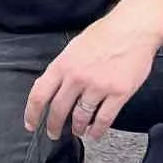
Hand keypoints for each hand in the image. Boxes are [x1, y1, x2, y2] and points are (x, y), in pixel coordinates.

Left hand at [24, 8, 161, 141]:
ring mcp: (98, 86)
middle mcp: (77, 77)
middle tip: (53, 134)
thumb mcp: (74, 47)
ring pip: (81, 117)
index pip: (39, 94)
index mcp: (63, 64)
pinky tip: (95, 133)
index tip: (30, 124)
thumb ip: (63, 68)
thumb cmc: (104, 34)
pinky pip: (104, 119)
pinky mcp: (118, 93)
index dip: (32, 113)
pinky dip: (97, 130)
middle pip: (58, 110)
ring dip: (77, 128)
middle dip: (53, 126)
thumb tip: (54, 88)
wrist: (132, 28)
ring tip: (78, 131)